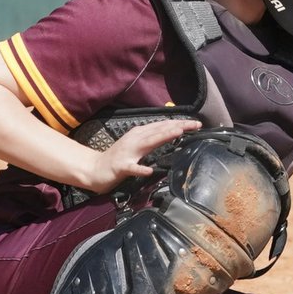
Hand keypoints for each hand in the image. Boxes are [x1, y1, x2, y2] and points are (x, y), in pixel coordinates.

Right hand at [83, 117, 201, 194]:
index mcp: (140, 134)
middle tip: (195, 124)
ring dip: (162, 137)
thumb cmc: (120, 158)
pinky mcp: (120, 167)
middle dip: (177, 126)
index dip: (180, 123)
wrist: (96, 169)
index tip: (197, 123)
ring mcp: (128, 152)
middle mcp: (135, 139)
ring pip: (147, 143)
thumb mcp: (139, 145)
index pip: (162, 126)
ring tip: (178, 133)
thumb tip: (173, 132)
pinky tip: (149, 170)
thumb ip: (154, 139)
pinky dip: (140, 169)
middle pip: (159, 131)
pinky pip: (132, 168)